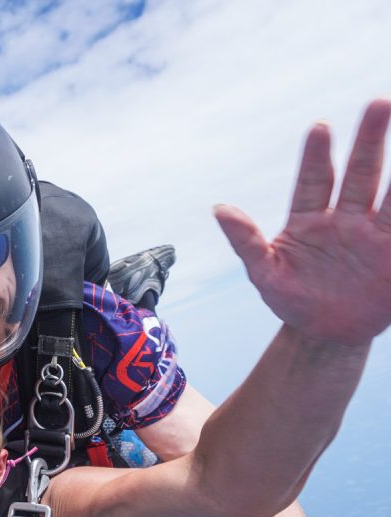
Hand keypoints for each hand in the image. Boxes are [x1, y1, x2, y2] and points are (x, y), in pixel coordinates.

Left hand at [216, 98, 390, 344]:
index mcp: (308, 220)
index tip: (320, 127)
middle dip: (369, 140)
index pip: (314, 180)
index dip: (316, 156)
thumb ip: (246, 241)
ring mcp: (373, 234)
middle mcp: (345, 219)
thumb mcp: (264, 273)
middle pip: (359, 173)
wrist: (324, 334)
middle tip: (379, 103)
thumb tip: (219, 208)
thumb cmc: (290, 300)